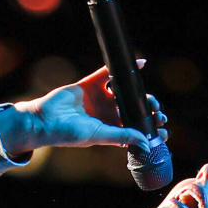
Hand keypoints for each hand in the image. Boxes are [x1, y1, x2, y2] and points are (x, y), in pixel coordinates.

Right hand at [8, 63, 168, 153]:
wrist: (45, 120)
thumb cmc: (69, 134)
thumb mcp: (99, 135)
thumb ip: (122, 135)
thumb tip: (145, 142)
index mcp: (109, 129)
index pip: (133, 127)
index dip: (148, 128)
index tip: (162, 129)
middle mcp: (106, 113)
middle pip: (131, 109)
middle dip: (147, 110)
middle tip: (158, 112)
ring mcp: (99, 98)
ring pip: (124, 91)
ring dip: (138, 92)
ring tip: (150, 97)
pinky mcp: (90, 84)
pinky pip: (108, 73)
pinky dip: (123, 69)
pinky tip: (139, 65)